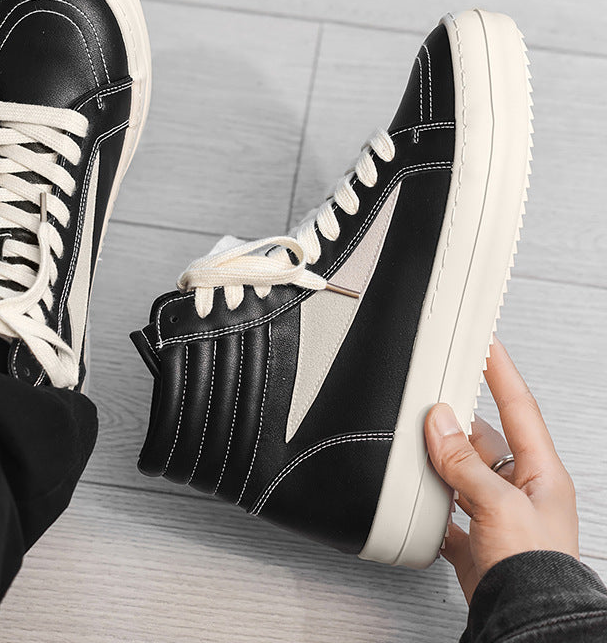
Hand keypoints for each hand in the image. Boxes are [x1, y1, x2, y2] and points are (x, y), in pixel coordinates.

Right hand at [424, 337, 578, 603]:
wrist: (527, 623)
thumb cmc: (537, 570)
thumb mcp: (500, 505)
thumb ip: (465, 462)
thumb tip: (440, 422)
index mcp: (540, 472)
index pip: (519, 406)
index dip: (501, 371)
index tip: (486, 342)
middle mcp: (520, 488)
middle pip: (482, 438)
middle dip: (456, 422)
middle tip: (430, 402)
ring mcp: (496, 513)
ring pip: (460, 471)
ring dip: (438, 463)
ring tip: (416, 449)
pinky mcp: (475, 538)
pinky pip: (446, 508)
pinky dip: (429, 502)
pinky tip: (417, 498)